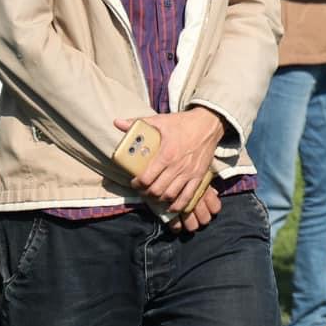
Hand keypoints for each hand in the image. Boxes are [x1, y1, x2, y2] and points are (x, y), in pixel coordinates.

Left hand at [114, 107, 224, 226]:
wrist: (209, 123)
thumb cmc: (183, 122)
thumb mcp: (160, 120)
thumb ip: (138, 123)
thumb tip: (116, 122)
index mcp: (166, 154)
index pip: (146, 178)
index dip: (137, 184)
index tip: (134, 182)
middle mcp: (177, 166)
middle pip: (157, 190)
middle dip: (146, 192)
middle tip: (143, 189)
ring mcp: (189, 173)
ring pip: (170, 195)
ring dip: (159, 198)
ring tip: (155, 194)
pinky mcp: (199, 176)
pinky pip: (188, 197)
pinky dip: (177, 205)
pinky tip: (171, 205)